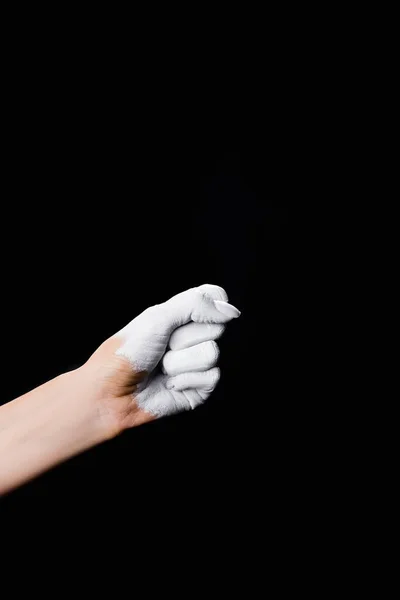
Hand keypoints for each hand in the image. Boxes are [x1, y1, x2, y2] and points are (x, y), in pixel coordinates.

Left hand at [83, 284, 239, 435]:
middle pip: (216, 327)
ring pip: (212, 353)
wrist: (111, 393)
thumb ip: (195, 305)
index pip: (215, 298)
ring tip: (161, 368)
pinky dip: (184, 380)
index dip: (210, 306)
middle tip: (161, 347)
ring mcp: (197, 362)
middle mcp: (193, 336)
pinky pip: (211, 377)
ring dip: (180, 363)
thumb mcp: (158, 318)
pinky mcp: (200, 387)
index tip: (189, 314)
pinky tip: (168, 384)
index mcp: (181, 315)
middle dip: (183, 338)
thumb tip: (230, 310)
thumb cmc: (126, 353)